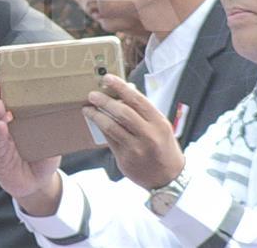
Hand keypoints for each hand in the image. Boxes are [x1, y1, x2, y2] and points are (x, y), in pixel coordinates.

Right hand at [0, 78, 62, 215]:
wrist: (36, 184)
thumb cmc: (44, 158)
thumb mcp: (52, 140)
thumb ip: (57, 128)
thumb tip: (78, 110)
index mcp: (22, 119)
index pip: (14, 100)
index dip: (7, 88)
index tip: (3, 75)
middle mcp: (10, 126)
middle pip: (1, 107)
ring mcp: (4, 140)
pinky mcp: (1, 155)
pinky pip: (1, 144)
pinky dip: (1, 135)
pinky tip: (2, 127)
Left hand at [82, 74, 184, 189]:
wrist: (169, 178)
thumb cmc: (164, 147)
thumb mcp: (161, 126)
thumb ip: (144, 110)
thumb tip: (126, 90)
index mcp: (159, 123)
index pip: (137, 100)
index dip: (120, 87)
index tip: (107, 78)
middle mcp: (148, 135)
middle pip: (122, 113)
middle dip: (104, 101)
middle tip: (92, 94)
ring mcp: (136, 149)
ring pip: (111, 127)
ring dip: (97, 116)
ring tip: (88, 108)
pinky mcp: (125, 159)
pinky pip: (109, 140)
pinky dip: (102, 129)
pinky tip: (96, 122)